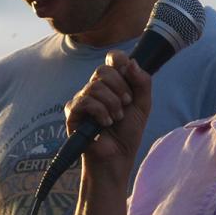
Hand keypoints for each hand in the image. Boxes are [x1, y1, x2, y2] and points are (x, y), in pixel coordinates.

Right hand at [63, 50, 152, 174]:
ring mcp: (82, 99)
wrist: (117, 156)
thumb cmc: (128, 133)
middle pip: (103, 69)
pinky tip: (104, 124)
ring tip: (116, 119)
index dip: (120, 62)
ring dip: (112, 104)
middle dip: (120, 87)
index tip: (130, 77)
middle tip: (126, 104)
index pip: (113, 57)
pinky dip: (100, 112)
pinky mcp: (72, 112)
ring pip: (95, 86)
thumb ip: (142, 82)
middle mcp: (95, 88)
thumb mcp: (143, 105)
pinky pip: (85, 101)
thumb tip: (131, 62)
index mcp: (113, 83)